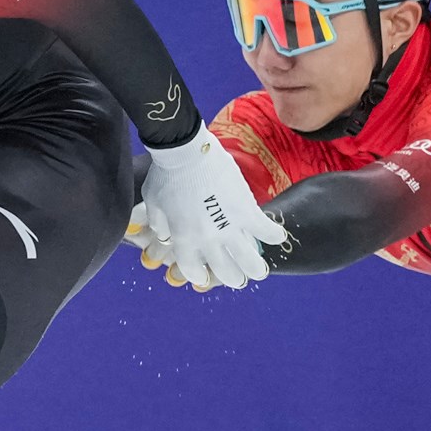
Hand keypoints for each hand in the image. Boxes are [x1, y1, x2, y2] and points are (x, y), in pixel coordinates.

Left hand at [135, 133, 285, 290]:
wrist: (186, 151)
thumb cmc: (166, 175)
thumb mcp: (153, 203)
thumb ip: (159, 223)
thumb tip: (163, 233)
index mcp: (184, 239)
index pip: (193, 270)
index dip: (198, 275)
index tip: (203, 276)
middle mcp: (208, 239)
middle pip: (225, 272)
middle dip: (232, 279)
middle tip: (238, 278)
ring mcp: (230, 226)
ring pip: (249, 261)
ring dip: (255, 269)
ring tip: (258, 270)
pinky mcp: (247, 210)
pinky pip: (266, 230)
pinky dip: (273, 235)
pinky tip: (277, 237)